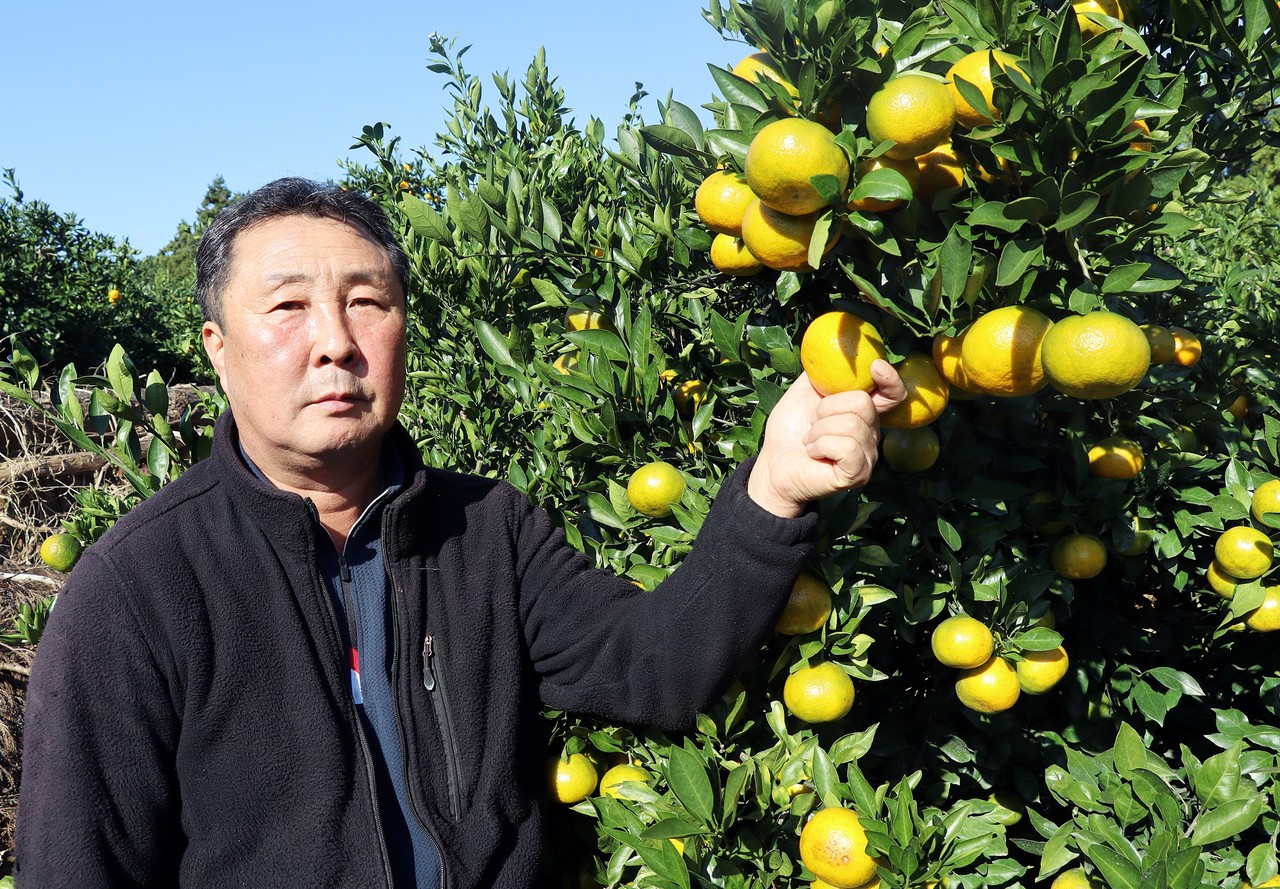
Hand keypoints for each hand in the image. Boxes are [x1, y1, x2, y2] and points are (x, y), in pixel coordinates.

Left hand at [747, 360, 906, 517]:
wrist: (773, 464)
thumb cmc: (790, 430)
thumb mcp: (803, 392)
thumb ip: (823, 372)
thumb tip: (833, 348)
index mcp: (862, 412)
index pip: (893, 394)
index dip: (890, 379)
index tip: (875, 366)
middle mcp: (871, 433)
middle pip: (863, 403)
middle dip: (827, 409)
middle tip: (812, 424)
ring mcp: (868, 455)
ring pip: (852, 424)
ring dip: (819, 430)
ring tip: (810, 441)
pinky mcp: (858, 473)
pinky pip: (846, 446)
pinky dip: (821, 446)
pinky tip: (814, 453)